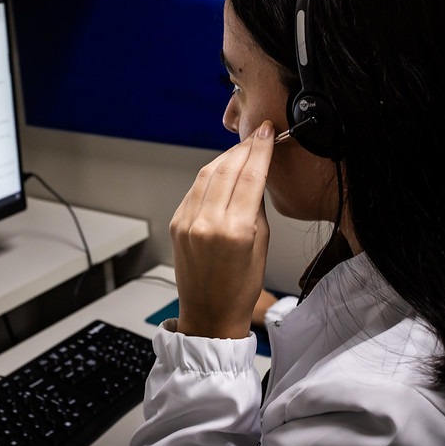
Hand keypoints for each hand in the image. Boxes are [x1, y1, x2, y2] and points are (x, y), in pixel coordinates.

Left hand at [170, 120, 274, 339]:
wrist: (209, 313)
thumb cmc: (241, 286)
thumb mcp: (262, 245)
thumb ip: (256, 207)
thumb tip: (256, 174)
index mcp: (234, 231)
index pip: (251, 177)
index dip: (261, 150)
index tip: (268, 133)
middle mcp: (206, 223)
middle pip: (227, 169)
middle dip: (244, 149)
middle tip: (258, 136)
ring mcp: (187, 222)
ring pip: (206, 175)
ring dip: (225, 158)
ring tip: (242, 150)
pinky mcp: (176, 223)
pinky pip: (194, 190)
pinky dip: (209, 176)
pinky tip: (222, 171)